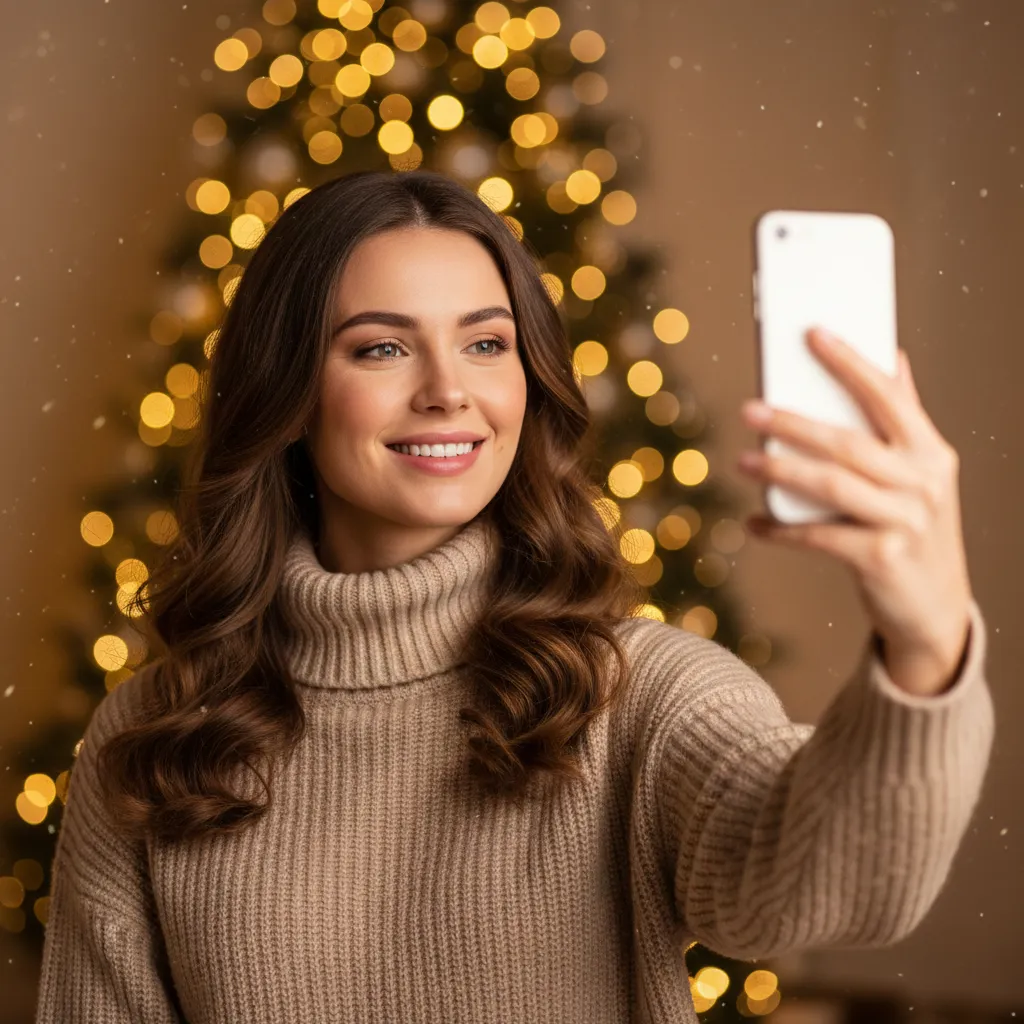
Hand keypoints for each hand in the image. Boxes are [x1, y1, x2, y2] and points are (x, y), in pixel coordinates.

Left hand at [736, 327, 973, 694]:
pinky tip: (755, 523)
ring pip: (831, 485)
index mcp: (931, 453)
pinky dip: (782, 530)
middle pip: (848, 443)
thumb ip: (907, 418)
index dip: (849, 363)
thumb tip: (895, 356)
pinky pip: (819, 536)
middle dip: (793, 423)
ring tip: (743, 460)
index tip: (812, 334)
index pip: (887, 397)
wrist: (934, 609)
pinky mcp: (881, 559)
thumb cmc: (915, 530)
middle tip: (749, 409)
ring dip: (781, 471)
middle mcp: (923, 483)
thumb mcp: (921, 475)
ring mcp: (905, 523)